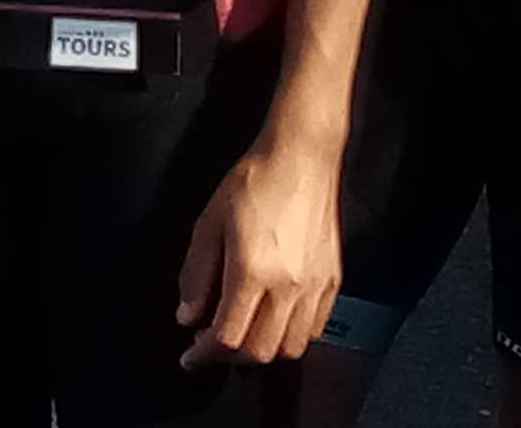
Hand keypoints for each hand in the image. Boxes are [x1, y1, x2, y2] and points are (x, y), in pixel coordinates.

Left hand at [176, 136, 342, 364]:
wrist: (300, 162)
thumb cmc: (253, 184)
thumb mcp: (208, 225)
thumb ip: (196, 276)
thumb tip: (188, 315)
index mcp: (253, 272)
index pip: (228, 336)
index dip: (204, 354)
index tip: (190, 356)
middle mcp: (289, 287)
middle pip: (260, 351)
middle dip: (229, 358)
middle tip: (209, 346)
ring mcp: (316, 288)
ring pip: (290, 347)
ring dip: (261, 351)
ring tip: (239, 334)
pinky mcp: (332, 282)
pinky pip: (313, 330)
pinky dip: (289, 337)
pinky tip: (270, 322)